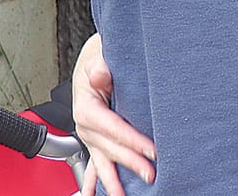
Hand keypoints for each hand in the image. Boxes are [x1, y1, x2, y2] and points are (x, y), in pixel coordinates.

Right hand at [72, 32, 154, 195]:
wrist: (90, 60)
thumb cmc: (97, 58)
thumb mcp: (97, 55)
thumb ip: (100, 66)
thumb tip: (101, 75)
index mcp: (86, 107)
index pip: (113, 128)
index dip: (132, 140)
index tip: (151, 150)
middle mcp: (85, 126)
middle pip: (110, 148)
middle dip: (130, 162)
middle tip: (150, 173)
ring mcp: (89, 136)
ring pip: (103, 161)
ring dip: (113, 179)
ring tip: (123, 195)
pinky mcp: (94, 140)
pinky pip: (94, 164)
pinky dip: (94, 181)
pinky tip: (94, 194)